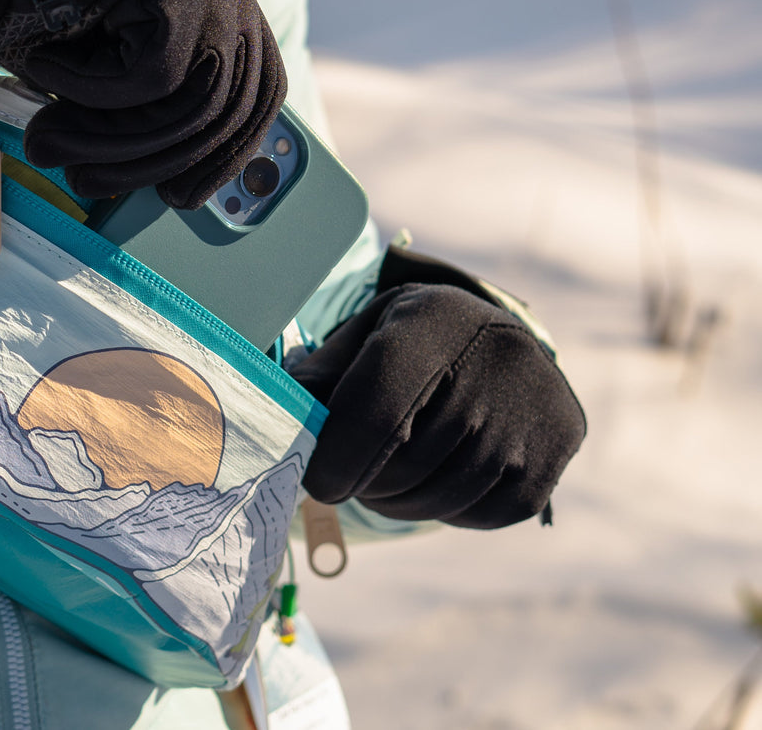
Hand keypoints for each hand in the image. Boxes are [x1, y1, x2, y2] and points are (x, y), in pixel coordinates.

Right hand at [0, 0, 284, 209]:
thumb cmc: (31, 1)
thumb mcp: (113, 63)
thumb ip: (157, 104)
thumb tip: (183, 183)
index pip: (260, 83)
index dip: (226, 152)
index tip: (184, 196)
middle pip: (237, 97)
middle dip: (161, 158)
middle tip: (91, 184)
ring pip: (198, 97)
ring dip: (114, 136)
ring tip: (52, 138)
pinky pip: (158, 75)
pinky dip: (95, 92)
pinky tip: (47, 71)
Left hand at [291, 280, 586, 529]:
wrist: (492, 334)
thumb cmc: (406, 340)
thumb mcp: (360, 338)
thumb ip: (317, 379)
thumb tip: (279, 420)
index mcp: (431, 322)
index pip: (377, 413)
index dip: (337, 460)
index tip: (316, 480)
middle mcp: (493, 359)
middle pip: (406, 465)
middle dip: (361, 484)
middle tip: (348, 476)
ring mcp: (533, 405)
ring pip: (442, 498)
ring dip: (398, 505)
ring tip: (385, 482)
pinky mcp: (558, 444)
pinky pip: (483, 514)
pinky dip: (446, 512)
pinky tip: (434, 480)